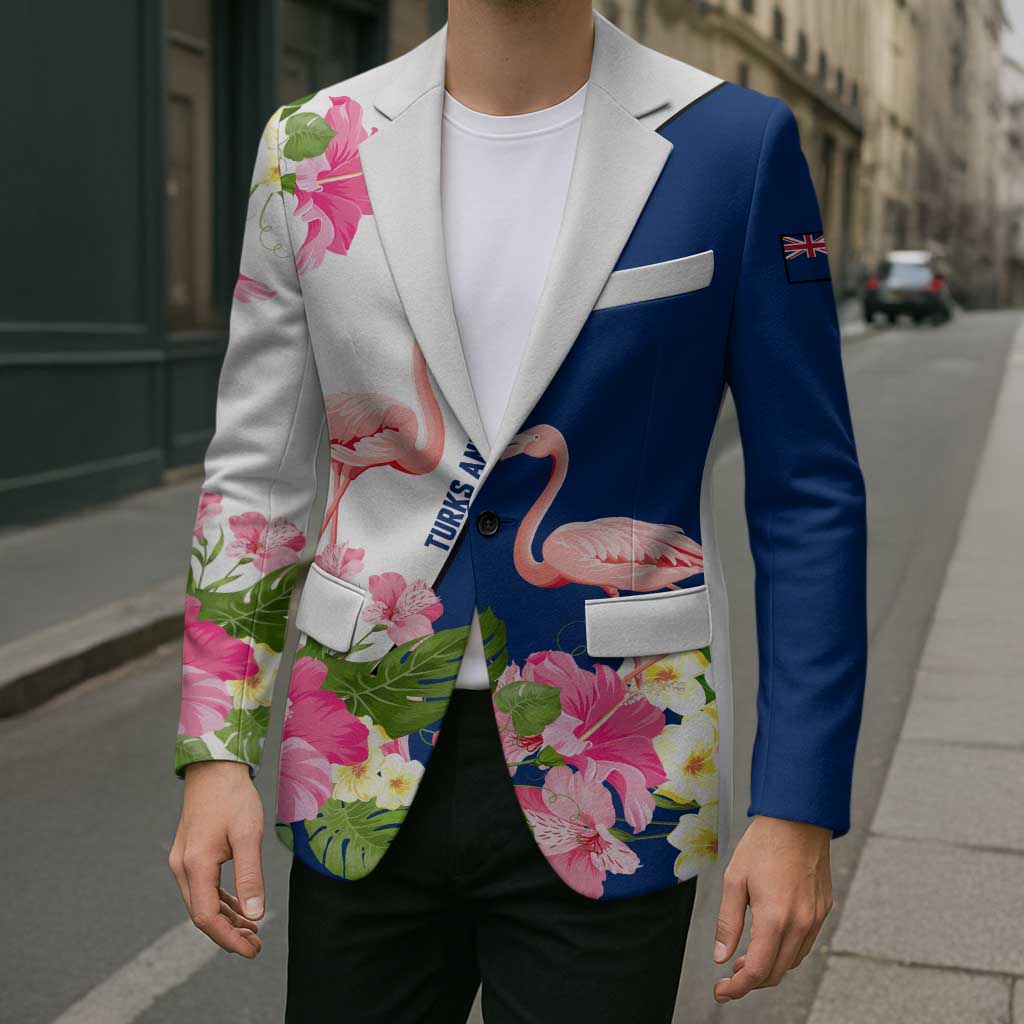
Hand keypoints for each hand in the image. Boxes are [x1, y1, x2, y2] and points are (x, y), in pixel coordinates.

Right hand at [169, 761, 265, 957]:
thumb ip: (250, 876)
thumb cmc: (234, 798)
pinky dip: (221, 901)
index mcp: (195, 865)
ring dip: (226, 919)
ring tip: (252, 931)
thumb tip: (255, 915)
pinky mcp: (189, 854)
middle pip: (202, 914)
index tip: (252, 950)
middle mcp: (182, 867)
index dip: (229, 939)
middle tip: (256, 946)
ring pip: (202, 902)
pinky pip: (203, 887)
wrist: (214, 768)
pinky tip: (239, 908)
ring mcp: (182, 861)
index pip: (207, 917)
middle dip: (229, 934)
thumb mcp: (249, 835)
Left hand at [712, 815, 832, 1002]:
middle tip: (729, 975)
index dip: (737, 987)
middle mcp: (800, 924)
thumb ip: (728, 922)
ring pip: (791, 961)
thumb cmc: (763, 845)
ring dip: (769, 967)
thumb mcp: (734, 880)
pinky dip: (785, 952)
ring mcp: (815, 919)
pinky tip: (769, 940)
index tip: (721, 991)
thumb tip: (721, 957)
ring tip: (745, 956)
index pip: (757, 970)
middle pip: (776, 973)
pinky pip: (804, 944)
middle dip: (751, 980)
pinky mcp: (823, 911)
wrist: (798, 821)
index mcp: (775, 918)